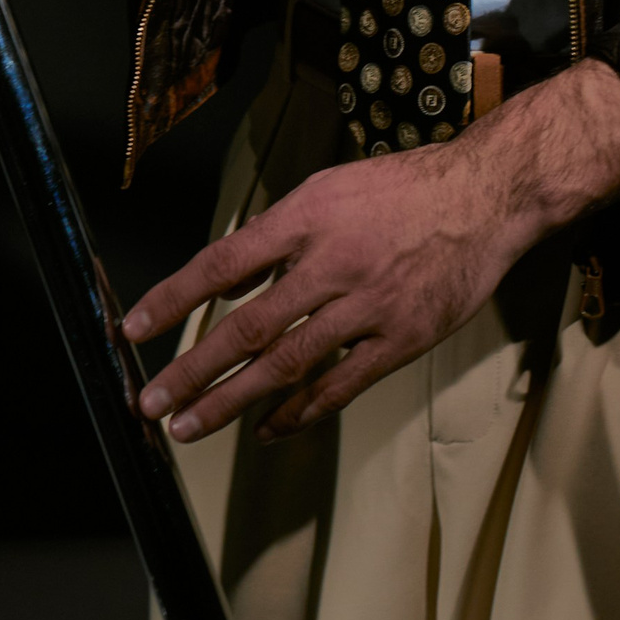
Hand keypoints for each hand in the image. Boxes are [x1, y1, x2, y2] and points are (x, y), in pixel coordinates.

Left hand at [123, 57, 619, 443]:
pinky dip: (300, 412)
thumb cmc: (403, 189)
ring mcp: (367, 306)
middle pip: (247, 327)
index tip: (133, 328)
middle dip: (192, 371)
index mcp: (305, 218)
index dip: (174, 297)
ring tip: (190, 427)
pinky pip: (340, 385)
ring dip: (232, 401)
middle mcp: (330, 263)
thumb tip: (225, 280)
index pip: (224, 262)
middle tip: (151, 405)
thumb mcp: (329, 190)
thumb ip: (277, 236)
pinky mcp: (401, 338)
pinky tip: (268, 430)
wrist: (486, 195)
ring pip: (287, 364)